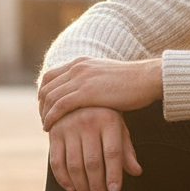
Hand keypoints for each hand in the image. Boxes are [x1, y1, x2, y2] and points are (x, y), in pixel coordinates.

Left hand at [39, 56, 162, 131]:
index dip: (44, 93)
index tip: (46, 108)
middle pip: (46, 86)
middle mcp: (77, 67)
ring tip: (46, 126)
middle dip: (41, 105)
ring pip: (50, 96)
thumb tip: (92, 93)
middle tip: (44, 120)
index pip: (51, 76)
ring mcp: (81, 78)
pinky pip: (59, 106)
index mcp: (82, 62)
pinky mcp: (86, 92)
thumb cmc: (135, 83)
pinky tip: (49, 128)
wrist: (148, 79)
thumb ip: (95, 82)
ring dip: (44, 113)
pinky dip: (51, 117)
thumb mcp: (108, 77)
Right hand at [48, 106, 141, 190]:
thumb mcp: (119, 129)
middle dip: (97, 185)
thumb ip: (126, 150)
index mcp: (109, 120)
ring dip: (81, 185)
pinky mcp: (54, 133)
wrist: (78, 97)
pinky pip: (56, 161)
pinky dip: (63, 178)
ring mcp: (69, 127)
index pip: (113, 153)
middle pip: (93, 162)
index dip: (114, 174)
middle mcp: (88, 122)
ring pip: (74, 164)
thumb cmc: (105, 117)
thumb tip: (137, 172)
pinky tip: (71, 188)